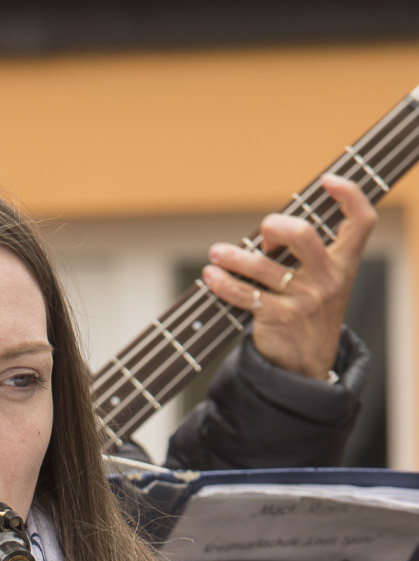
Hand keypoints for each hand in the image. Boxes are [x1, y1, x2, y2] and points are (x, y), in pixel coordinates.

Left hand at [200, 173, 377, 379]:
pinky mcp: (279, 318)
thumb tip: (272, 228)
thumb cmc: (311, 313)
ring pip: (263, 267)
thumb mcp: (327, 284)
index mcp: (345, 265)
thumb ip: (313, 255)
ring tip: (217, 253)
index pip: (362, 222)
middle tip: (263, 233)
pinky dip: (223, 283)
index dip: (350, 195)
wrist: (307, 366)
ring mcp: (304, 300)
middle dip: (275, 225)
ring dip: (234, 256)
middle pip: (303, 235)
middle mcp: (329, 280)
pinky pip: (245, 295)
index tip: (328, 181)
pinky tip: (211, 276)